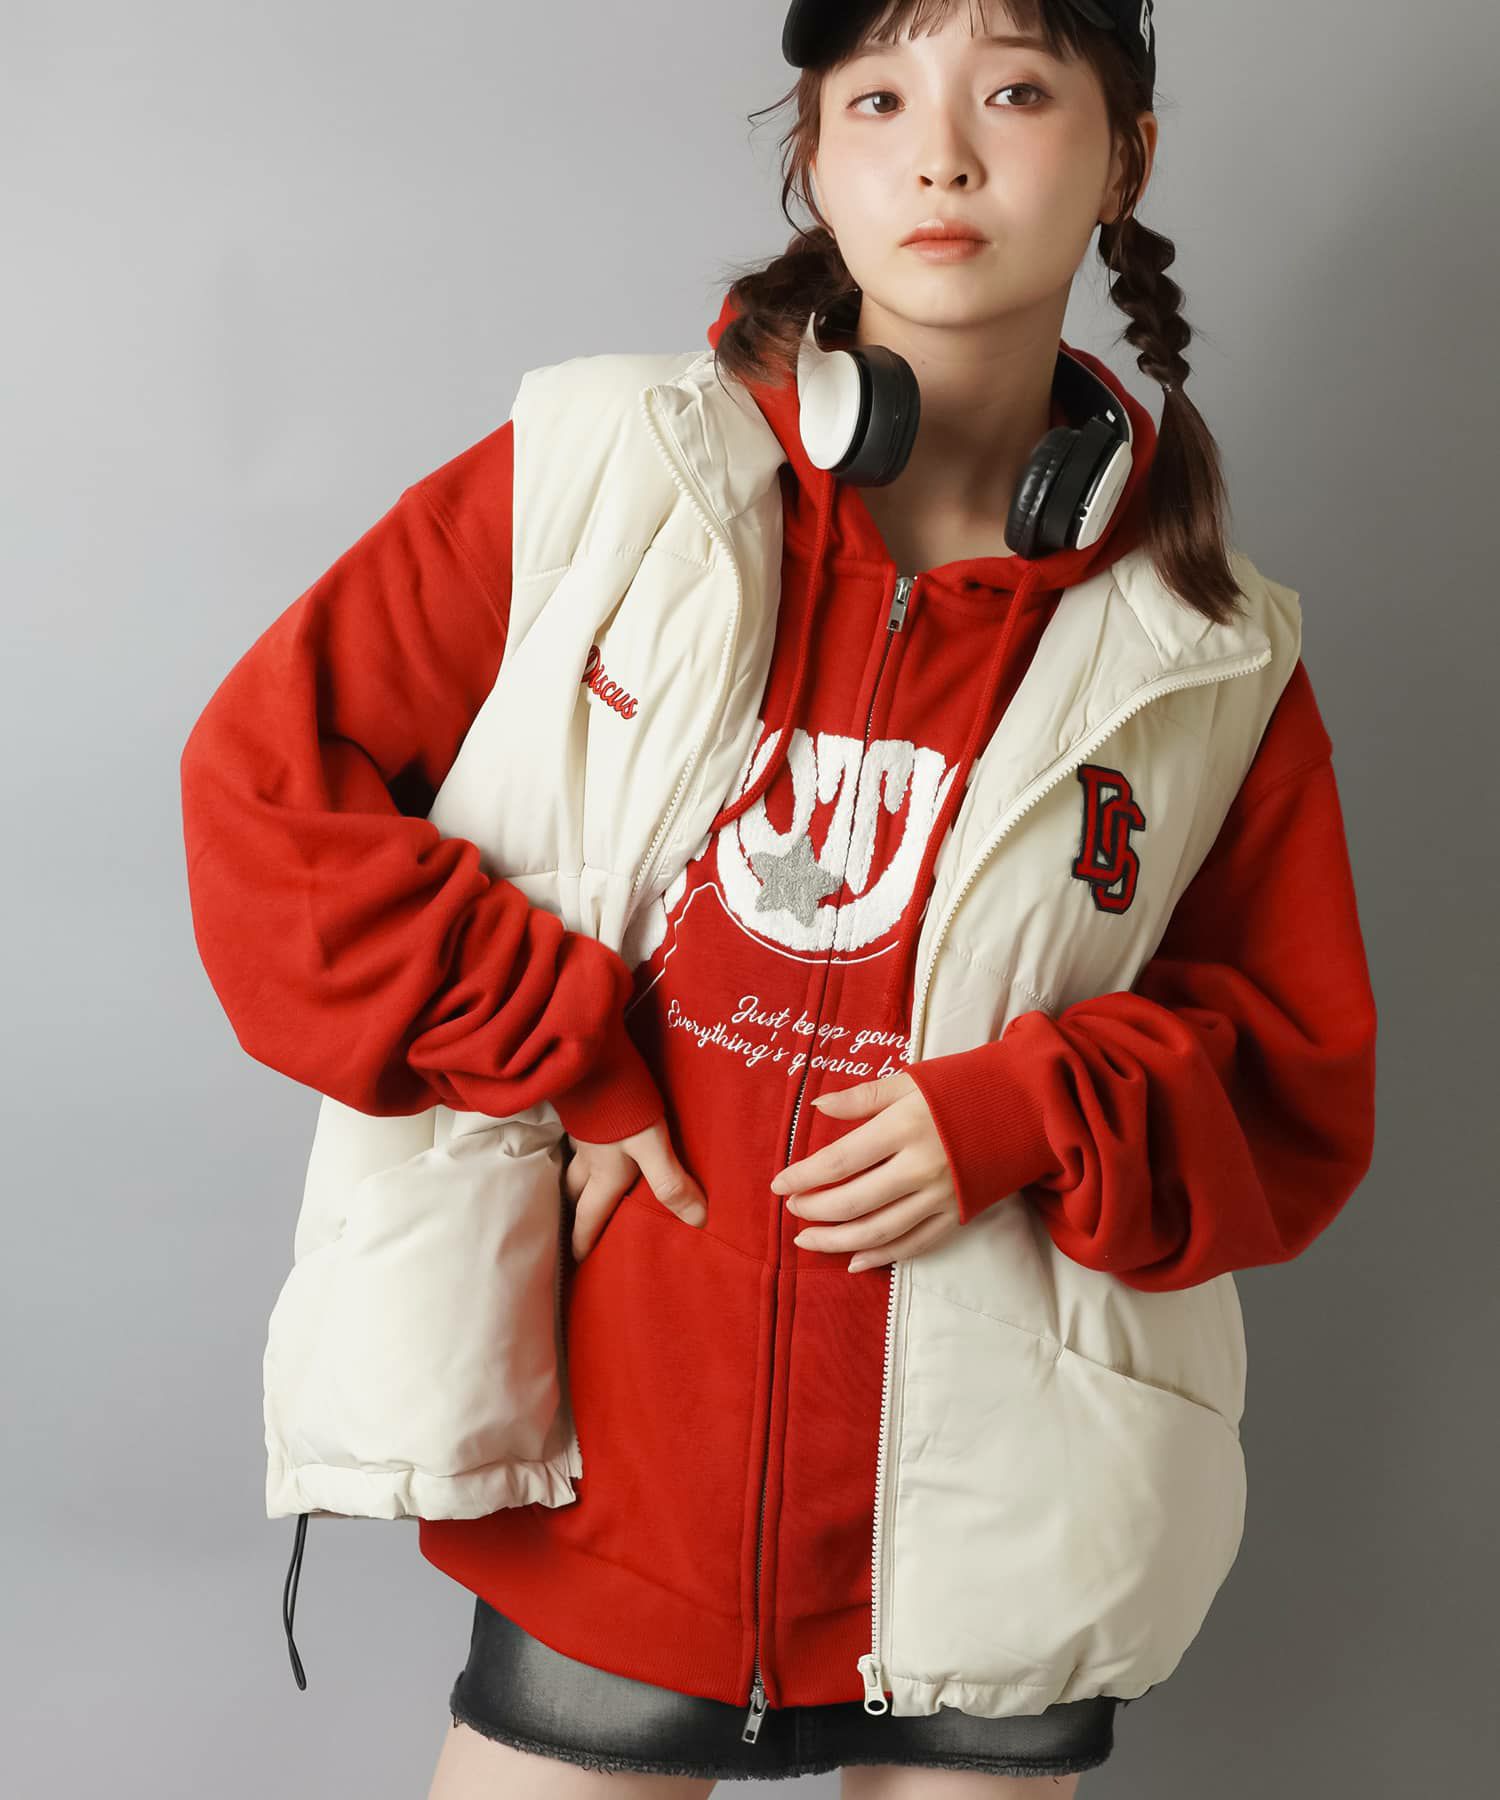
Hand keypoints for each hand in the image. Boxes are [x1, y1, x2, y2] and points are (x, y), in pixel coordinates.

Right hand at [564, 1116, 708, 1261]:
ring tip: (581, 1190)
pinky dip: (582, 1153)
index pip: (591, 1216)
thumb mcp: (650, 1145)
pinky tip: (591, 1144)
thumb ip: (671, 1182)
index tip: (577, 1262)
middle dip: (575, 1213)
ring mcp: (581, 1135)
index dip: (584, 1241)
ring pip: (573, 1168)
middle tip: (576, 1227)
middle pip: (575, 1194)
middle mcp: (588, 1160)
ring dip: (575, 1183)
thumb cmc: (622, 1106)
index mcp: (603, 1175)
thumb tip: (698, 1222)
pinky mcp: (583, 1112)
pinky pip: (578, 1142)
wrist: (592, 1058)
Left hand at [768, 1071, 961, 1272]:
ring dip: (838, 1240)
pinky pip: (914, 1245)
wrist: (1027, 1106)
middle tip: (792, 1209)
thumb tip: (816, 1107)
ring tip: (808, 1239)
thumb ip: (861, 1098)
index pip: (840, 1161)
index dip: (804, 1176)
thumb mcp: (910, 1081)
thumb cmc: (962, 1086)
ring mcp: (941, 1196)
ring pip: (879, 1231)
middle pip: (854, 1202)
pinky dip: (882, 1256)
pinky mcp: (957, 1214)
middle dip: (816, 1210)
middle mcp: (921, 1167)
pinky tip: (854, 1261)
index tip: (779, 1184)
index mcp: (905, 1127)